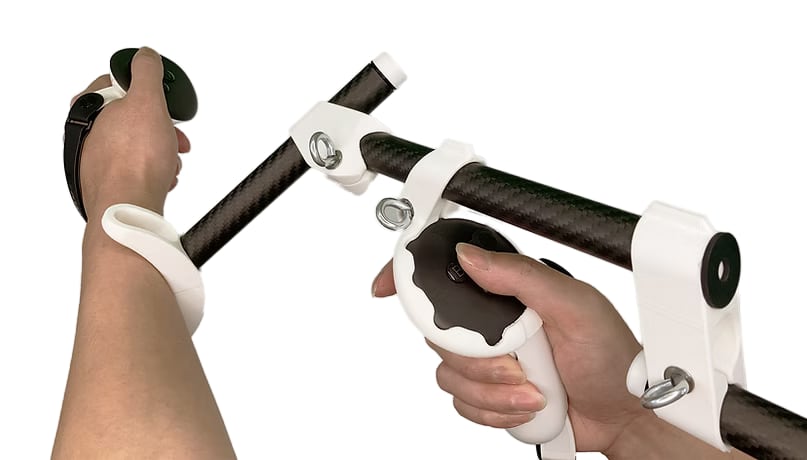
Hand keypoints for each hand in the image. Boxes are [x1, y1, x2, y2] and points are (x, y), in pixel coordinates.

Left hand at [71, 47, 189, 220]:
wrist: (129, 208)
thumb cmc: (134, 160)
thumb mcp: (147, 101)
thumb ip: (146, 72)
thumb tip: (145, 55)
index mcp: (89, 108)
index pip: (119, 82)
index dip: (148, 88)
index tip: (164, 96)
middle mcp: (87, 133)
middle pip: (134, 116)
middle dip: (161, 125)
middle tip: (175, 134)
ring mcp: (97, 159)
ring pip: (139, 143)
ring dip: (162, 149)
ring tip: (171, 160)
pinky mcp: (110, 181)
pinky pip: (139, 167)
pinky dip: (155, 168)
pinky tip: (163, 175)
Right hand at [371, 243, 645, 453]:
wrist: (623, 414)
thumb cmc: (611, 357)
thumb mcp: (575, 305)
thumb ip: (522, 276)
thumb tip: (469, 256)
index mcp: (508, 292)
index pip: (447, 275)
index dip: (410, 278)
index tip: (385, 287)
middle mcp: (492, 324)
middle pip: (440, 334)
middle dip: (476, 360)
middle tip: (517, 365)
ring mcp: (488, 360)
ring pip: (448, 374)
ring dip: (491, 391)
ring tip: (533, 391)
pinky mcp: (487, 393)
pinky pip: (462, 404)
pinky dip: (493, 411)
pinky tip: (526, 406)